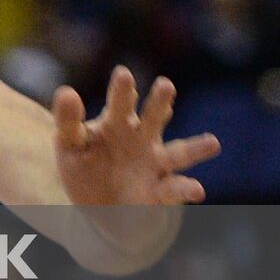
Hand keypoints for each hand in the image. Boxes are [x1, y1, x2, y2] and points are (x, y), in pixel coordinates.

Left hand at [54, 66, 220, 205]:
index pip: (120, 103)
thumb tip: (66, 91)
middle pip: (153, 118)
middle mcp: (141, 138)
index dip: (122, 90)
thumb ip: (67, 120)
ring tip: (213, 143)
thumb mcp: (69, 143)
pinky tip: (196, 189)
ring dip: (196, 148)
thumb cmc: (83, 164)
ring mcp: (154, 164)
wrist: (97, 205)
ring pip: (178, 153)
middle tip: (165, 85)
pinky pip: (176, 190)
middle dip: (159, 102)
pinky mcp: (161, 192)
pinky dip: (187, 189)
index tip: (123, 75)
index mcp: (117, 122)